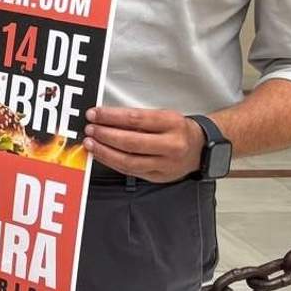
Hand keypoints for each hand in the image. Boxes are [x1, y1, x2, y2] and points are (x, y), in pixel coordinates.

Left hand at [84, 107, 205, 183]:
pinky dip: (112, 163)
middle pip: (131, 142)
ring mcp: (166, 164)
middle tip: (90, 129)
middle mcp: (171, 145)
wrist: (200, 148)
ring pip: (129, 161)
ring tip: (91, 143)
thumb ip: (136, 118)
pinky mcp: (158, 177)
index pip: (135, 119)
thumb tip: (104, 118)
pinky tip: (101, 155)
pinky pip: (131, 171)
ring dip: (105, 152)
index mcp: (172, 123)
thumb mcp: (162, 115)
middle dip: (105, 135)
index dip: (110, 117)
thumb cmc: (177, 129)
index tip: (94, 114)